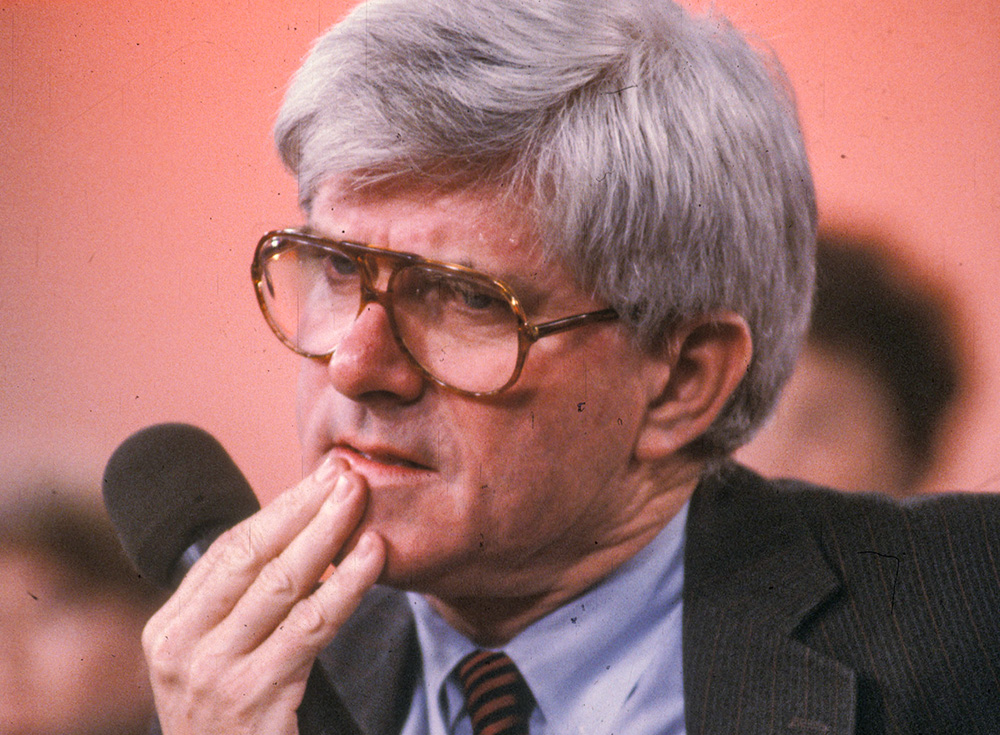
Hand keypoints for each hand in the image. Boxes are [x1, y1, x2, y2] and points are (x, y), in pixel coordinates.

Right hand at [142, 458, 385, 734]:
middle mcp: (182, 645)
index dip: (280, 508)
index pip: (229, 550)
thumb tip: (297, 534)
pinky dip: (347, 583)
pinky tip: (372, 556)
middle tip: (345, 472)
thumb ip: (240, 608)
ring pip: (283, 582)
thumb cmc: (232, 724)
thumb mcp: (216, 661)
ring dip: (328, 532)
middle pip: (252, 555)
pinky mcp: (255, 694)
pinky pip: (312, 625)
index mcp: (170, 628)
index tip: (320, 478)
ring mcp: (215, 671)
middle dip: (303, 506)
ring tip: (361, 498)